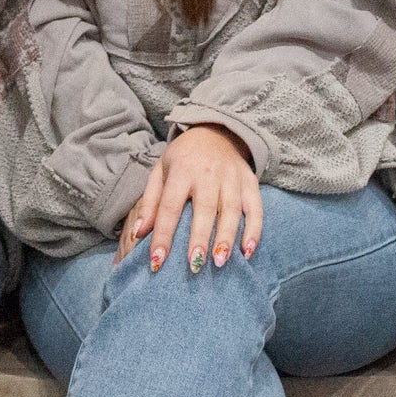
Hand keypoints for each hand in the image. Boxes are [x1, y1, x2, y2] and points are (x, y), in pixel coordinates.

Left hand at [117, 123, 259, 275]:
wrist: (215, 131)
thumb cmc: (183, 159)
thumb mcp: (161, 171)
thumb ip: (150, 203)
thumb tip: (139, 235)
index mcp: (182, 170)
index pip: (170, 205)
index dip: (163, 234)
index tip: (157, 261)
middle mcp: (208, 173)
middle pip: (205, 208)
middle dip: (200, 238)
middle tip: (194, 265)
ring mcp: (232, 177)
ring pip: (232, 210)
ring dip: (227, 238)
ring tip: (220, 263)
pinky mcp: (250, 182)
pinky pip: (256, 208)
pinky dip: (254, 231)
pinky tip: (248, 252)